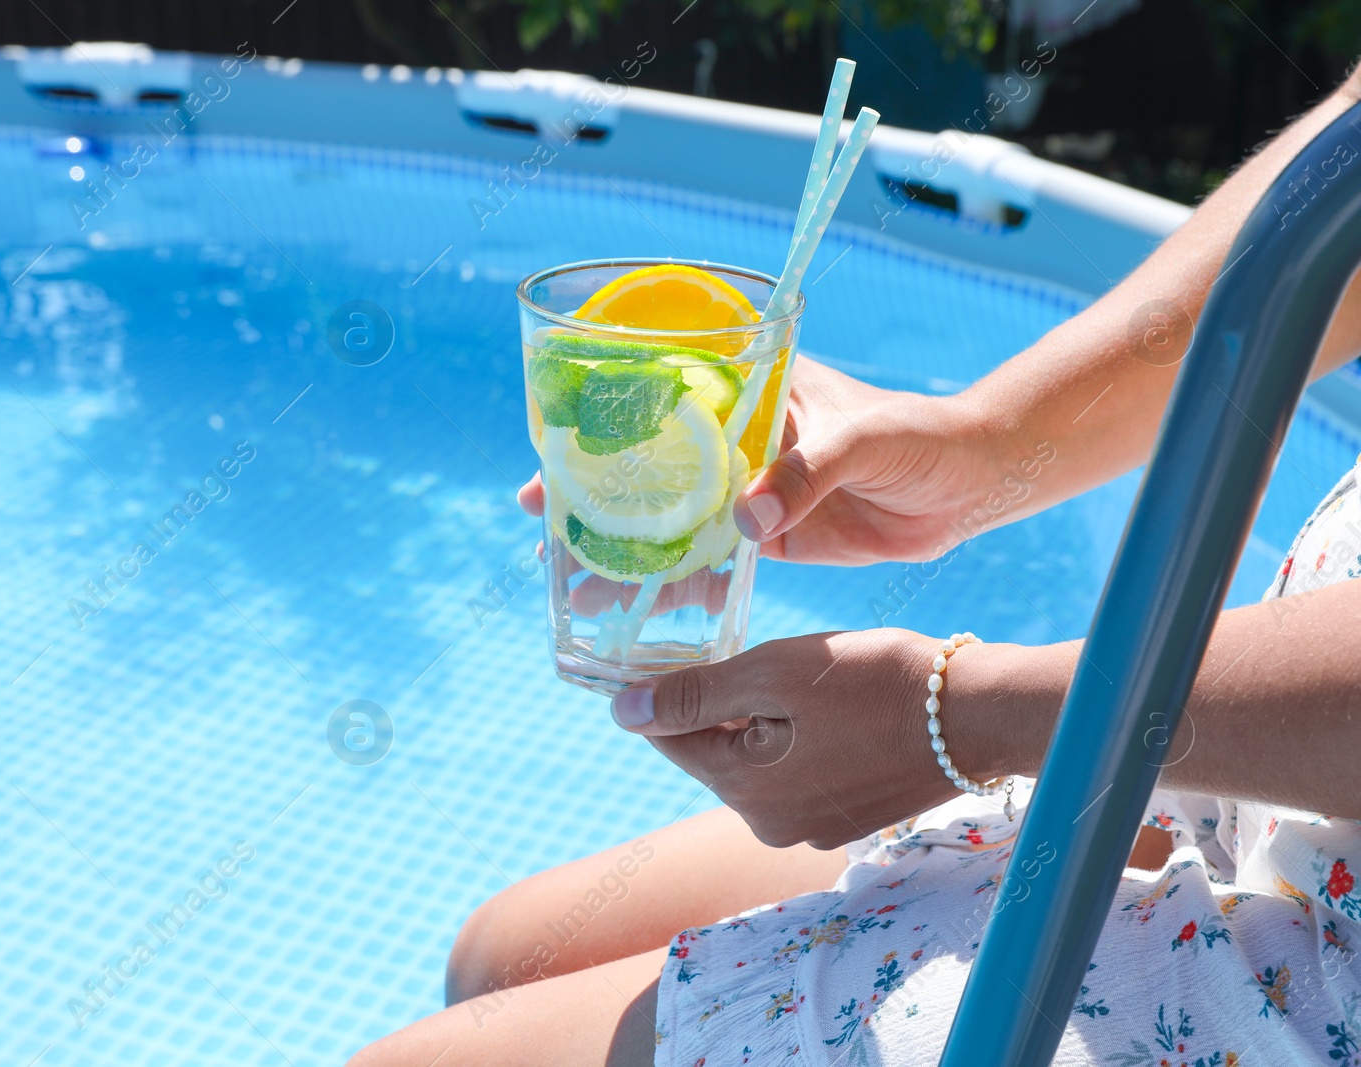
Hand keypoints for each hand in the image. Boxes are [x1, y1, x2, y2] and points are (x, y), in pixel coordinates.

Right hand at [520, 356, 1013, 565]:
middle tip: (541, 522)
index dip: (604, 424)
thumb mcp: (862, 440)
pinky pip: (711, 562)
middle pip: (650, 468)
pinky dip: (675, 585)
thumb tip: (747, 522)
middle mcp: (739, 444)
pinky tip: (636, 609)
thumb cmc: (919, 436)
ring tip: (574, 581)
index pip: (660, 401)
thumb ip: (804, 474)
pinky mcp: (771, 540)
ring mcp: (751, 493)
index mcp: (750, 396)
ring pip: (671, 521)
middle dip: (595, 495)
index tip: (556, 450)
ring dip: (625, 550)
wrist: (973, 484)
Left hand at [605, 629, 1034, 849]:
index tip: (669, 650)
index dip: (663, 689)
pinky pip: (799, 770)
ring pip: (758, 758)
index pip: (670, 738)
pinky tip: (831, 704)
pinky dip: (801, 736)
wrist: (976, 713)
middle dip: (723, 701)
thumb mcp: (773, 673)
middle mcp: (771, 826)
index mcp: (744, 792)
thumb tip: (621, 713)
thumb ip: (694, 695)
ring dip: (763, 717)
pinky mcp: (848, 817)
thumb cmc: (874, 682)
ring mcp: (813, 829)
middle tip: (754, 652)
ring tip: (802, 675)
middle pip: (715, 750)